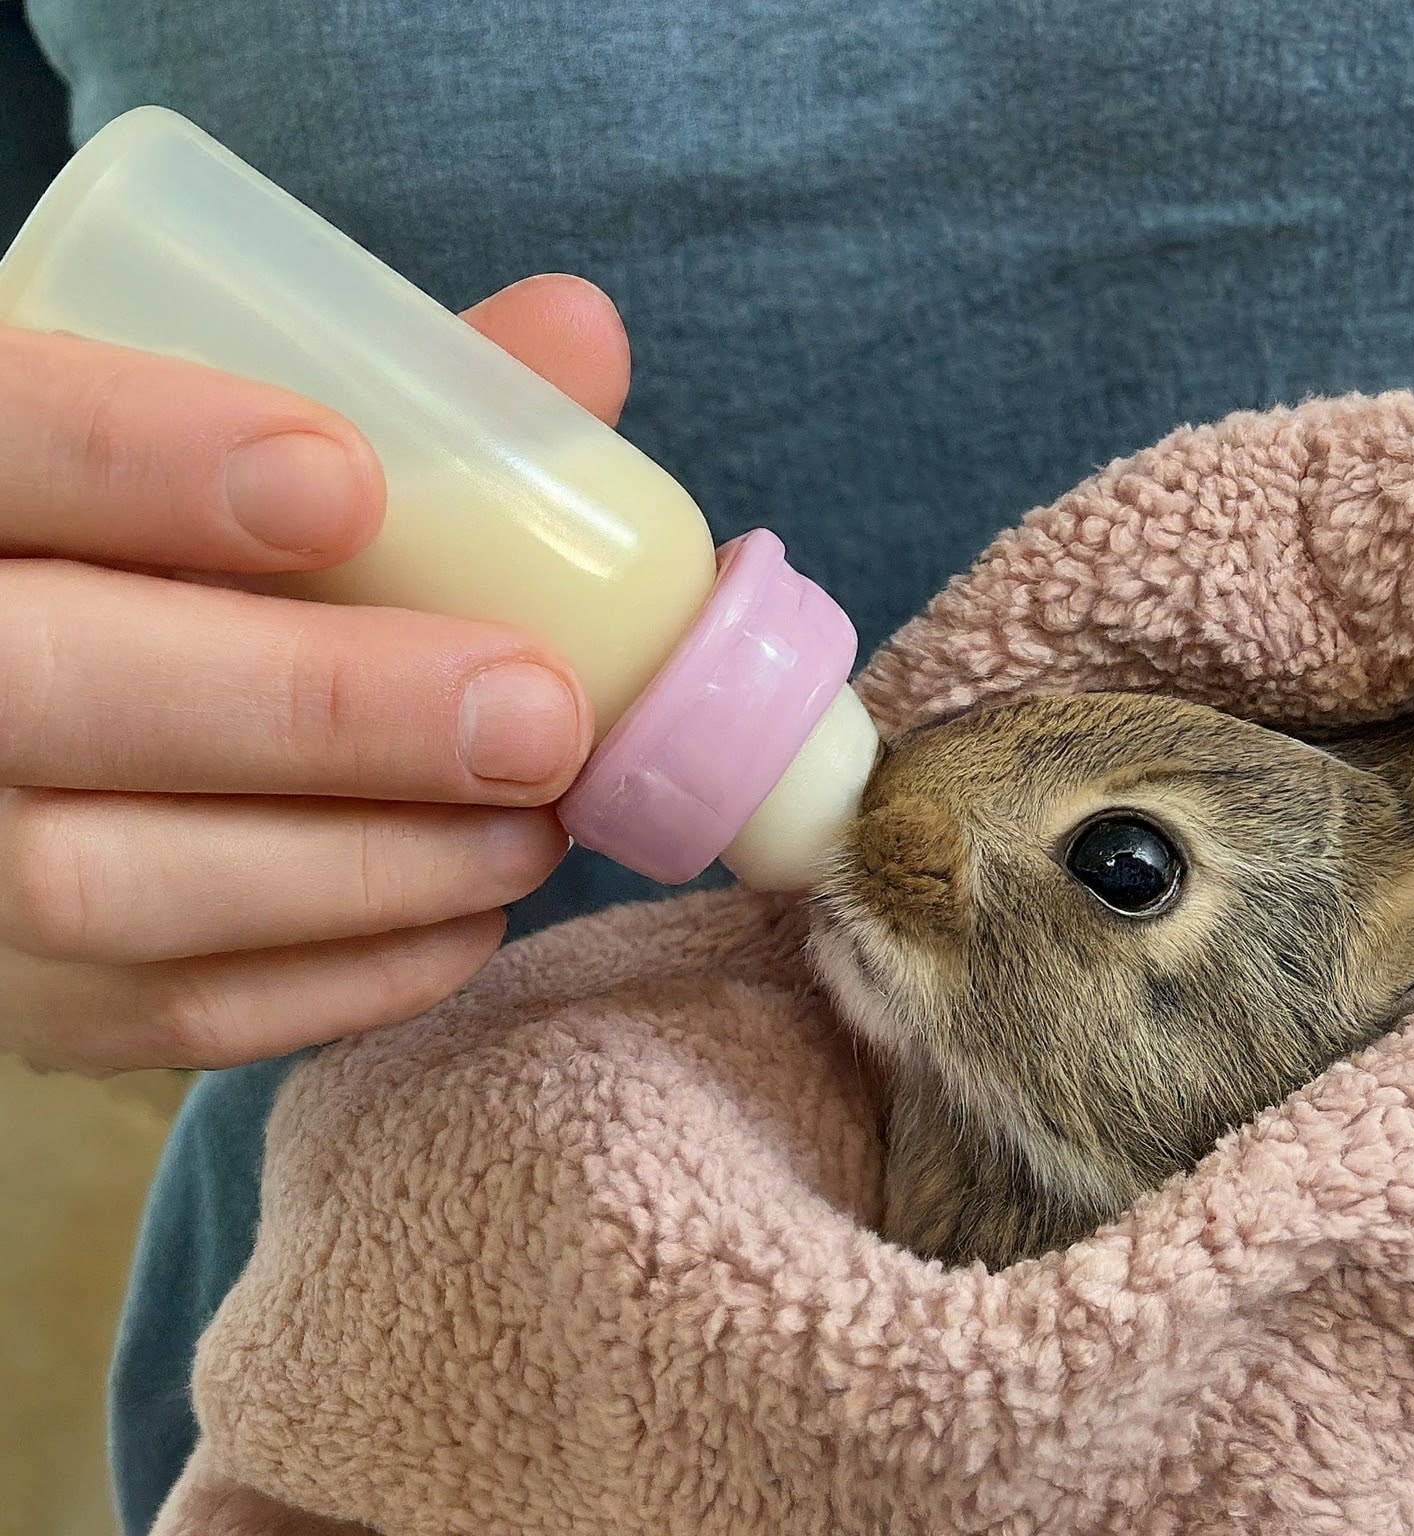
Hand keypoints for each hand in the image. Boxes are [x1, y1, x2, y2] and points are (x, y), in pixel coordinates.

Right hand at [0, 274, 630, 1073]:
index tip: (342, 479)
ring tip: (537, 825)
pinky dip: (339, 977)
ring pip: (102, 886)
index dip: (138, 460)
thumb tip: (581, 333)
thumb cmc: (162, 549)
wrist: (42, 696)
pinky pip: (156, 1017)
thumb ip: (386, 386)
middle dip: (321, 711)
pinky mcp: (10, 999)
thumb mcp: (213, 435)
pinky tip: (471, 917)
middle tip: (536, 714)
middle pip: (45, 694)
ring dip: (362, 868)